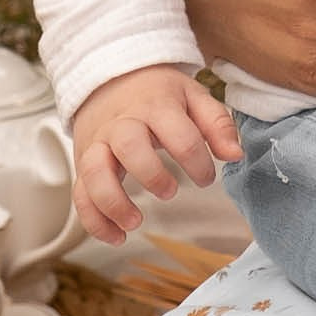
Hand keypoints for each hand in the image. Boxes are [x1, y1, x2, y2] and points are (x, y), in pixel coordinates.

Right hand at [71, 66, 241, 243]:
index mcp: (156, 105)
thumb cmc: (157, 93)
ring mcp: (98, 143)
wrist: (111, 78)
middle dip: (151, 174)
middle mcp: (122, 123)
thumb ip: (217, 124)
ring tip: (135, 223)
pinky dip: (93, 220)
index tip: (207, 177)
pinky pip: (80, 193)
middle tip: (171, 191)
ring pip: (94, 172)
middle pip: (129, 145)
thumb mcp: (193, 96)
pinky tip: (116, 237)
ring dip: (113, 202)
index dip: (198, 162)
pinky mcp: (83, 162)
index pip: (179, 134)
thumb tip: (235, 155)